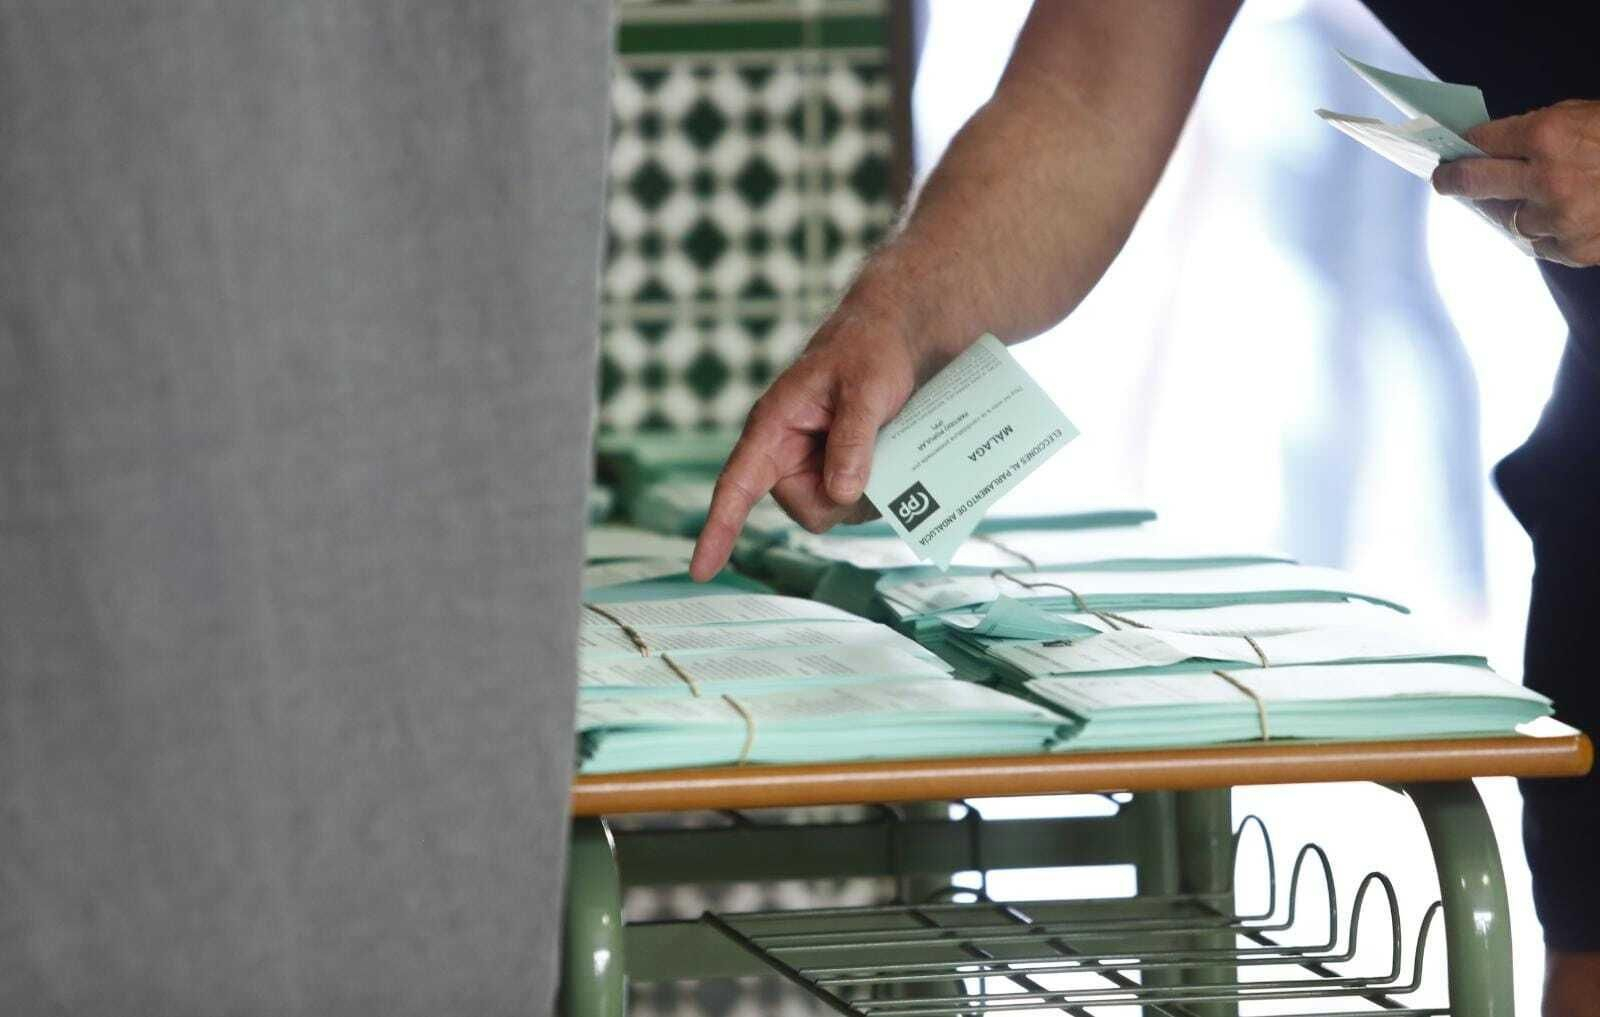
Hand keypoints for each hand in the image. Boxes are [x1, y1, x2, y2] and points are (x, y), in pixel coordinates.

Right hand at [688, 292, 935, 580]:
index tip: (701, 569)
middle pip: (806, 509)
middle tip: (874, 452)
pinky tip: (889, 454)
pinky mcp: (834, 469)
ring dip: (864, 491)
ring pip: (833, 510)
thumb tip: (841, 493)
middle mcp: (785, 451)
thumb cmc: (871, 351)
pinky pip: (851, 502)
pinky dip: (875, 488)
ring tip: (883, 443)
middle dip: (843, 495)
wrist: (896, 336)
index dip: (719, 529)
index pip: (736, 484)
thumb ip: (853, 439)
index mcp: (773, 425)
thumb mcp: (866, 389)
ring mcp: (811, 463)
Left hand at [1432, 100, 1599, 266]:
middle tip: (1445, 179)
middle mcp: (1546, 179)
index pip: (1481, 142)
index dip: (1464, 147)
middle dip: (1453, 180)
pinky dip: (1547, 233)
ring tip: (1548, 197)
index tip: (1452, 154)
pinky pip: (1539, 245)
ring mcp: (1559, 217)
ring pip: (1510, 219)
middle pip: (1472, 183)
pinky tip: (1567, 218)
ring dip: (1520, 209)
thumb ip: (1539, 131)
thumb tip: (1493, 147)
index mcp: (1547, 136)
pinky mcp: (1575, 248)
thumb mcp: (1586, 117)